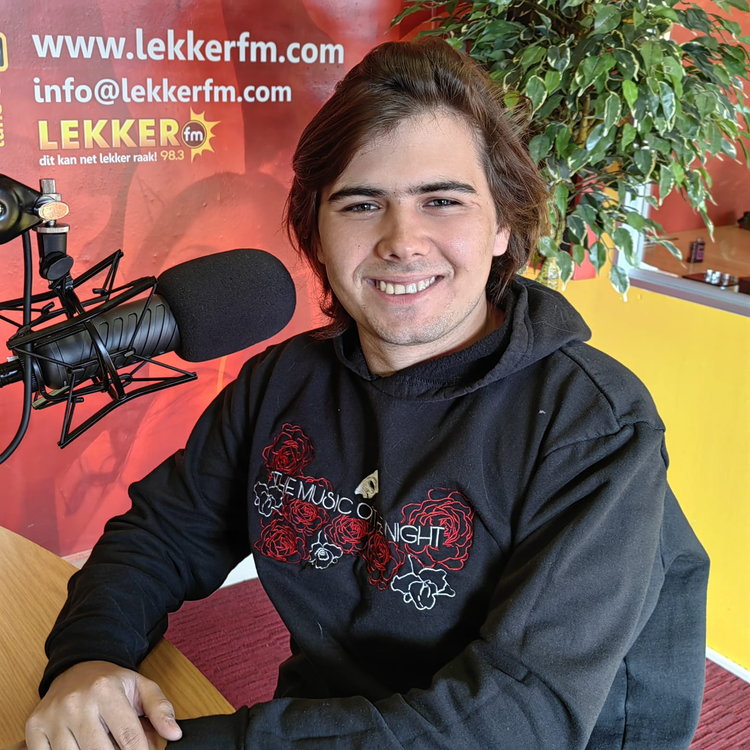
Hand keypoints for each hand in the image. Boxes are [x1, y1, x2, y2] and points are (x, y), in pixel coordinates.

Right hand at [24, 661, 181, 749]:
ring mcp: (52, 716)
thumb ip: (160, 709)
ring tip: (103, 745)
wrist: (77, 666)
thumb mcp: (141, 687)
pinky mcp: (34, 728)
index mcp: (106, 690)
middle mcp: (76, 703)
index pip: (128, 736)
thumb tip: (174, 734)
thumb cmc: (112, 682)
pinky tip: (80, 747)